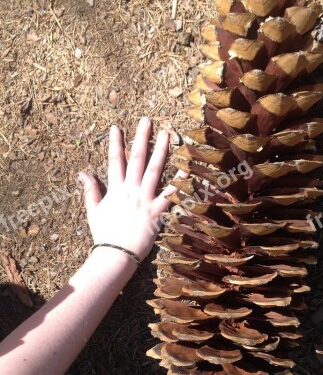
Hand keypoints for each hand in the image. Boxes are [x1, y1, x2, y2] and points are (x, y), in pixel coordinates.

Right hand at [78, 117, 180, 261]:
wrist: (115, 254)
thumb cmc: (104, 235)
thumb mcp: (93, 211)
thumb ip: (90, 190)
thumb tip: (82, 173)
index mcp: (115, 190)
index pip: (115, 161)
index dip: (115, 143)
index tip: (116, 127)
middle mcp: (130, 191)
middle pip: (137, 159)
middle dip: (141, 138)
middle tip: (147, 120)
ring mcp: (144, 200)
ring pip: (154, 170)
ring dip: (161, 150)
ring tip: (167, 134)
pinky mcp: (157, 212)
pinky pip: (170, 194)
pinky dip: (179, 181)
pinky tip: (188, 168)